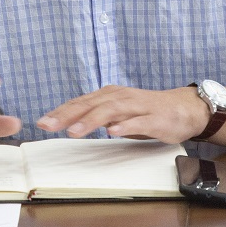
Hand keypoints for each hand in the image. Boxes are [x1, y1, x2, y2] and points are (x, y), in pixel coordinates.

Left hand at [37, 85, 208, 143]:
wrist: (183, 108)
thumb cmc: (147, 111)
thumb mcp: (118, 111)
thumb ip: (97, 114)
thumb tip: (71, 121)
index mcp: (110, 95)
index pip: (80, 102)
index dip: (60, 111)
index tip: (42, 122)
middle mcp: (121, 97)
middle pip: (91, 105)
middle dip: (68, 115)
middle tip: (49, 125)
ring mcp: (137, 106)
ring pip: (111, 111)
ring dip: (91, 120)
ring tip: (74, 130)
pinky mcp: (154, 118)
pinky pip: (138, 121)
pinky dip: (124, 125)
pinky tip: (113, 131)